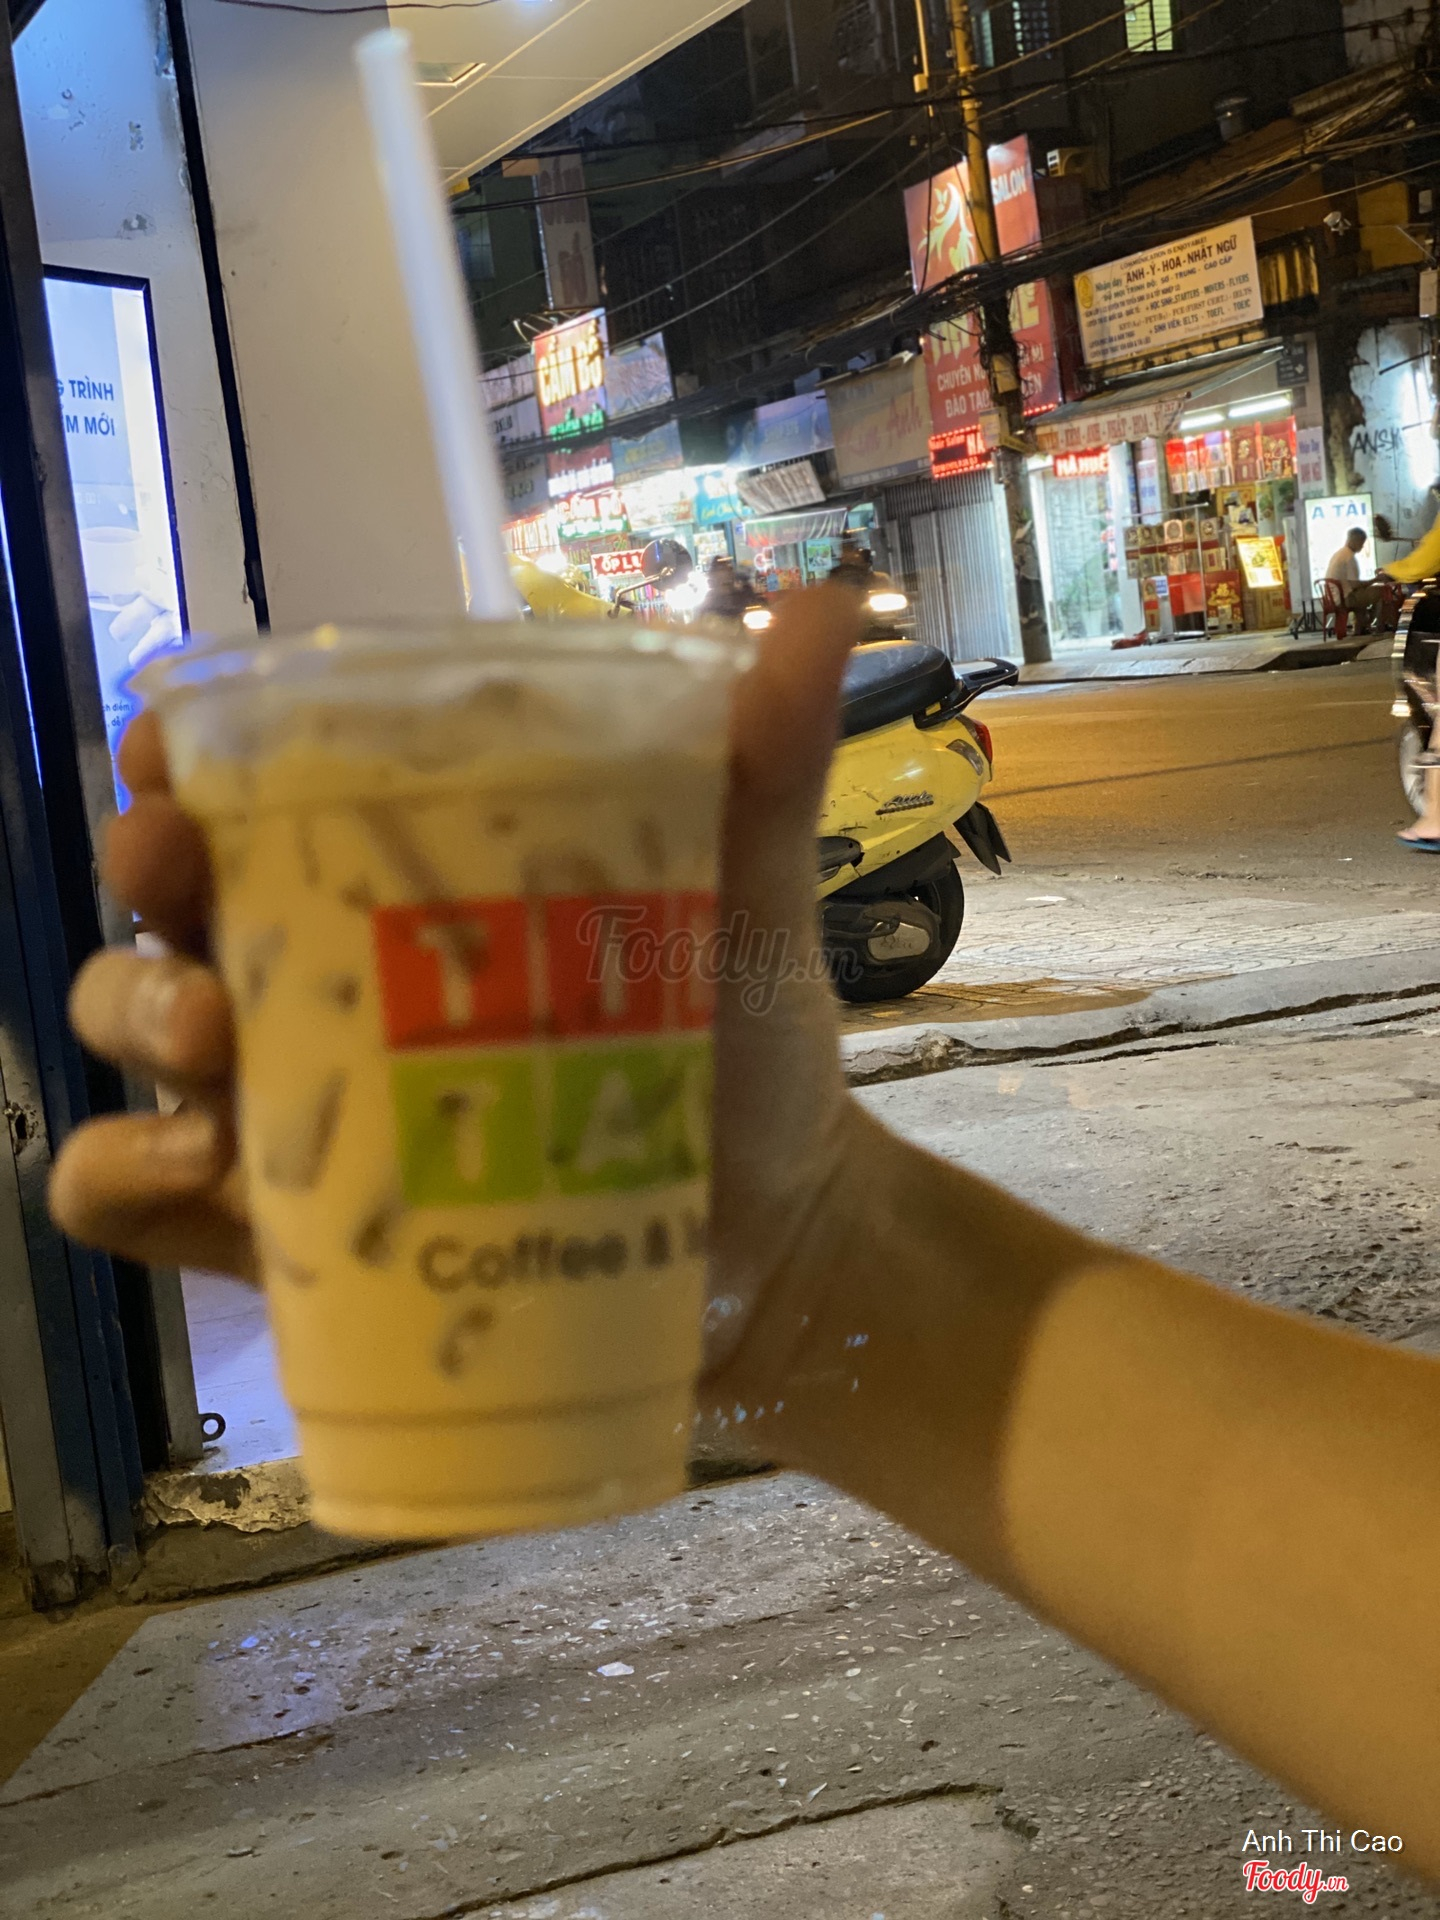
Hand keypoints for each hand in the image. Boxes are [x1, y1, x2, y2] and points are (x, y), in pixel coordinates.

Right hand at [49, 588, 866, 1374]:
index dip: (177, 762)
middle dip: (150, 879)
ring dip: (137, 1016)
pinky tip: (207, 1170)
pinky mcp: (286, 1223)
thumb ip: (765, 756)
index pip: (246, 796)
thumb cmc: (738, 1043)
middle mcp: (322, 974)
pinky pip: (138, 1196)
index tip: (167, 754)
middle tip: (186, 887)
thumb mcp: (744, 892)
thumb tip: (825, 605)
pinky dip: (131, 1175)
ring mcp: (294, 1100)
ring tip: (215, 1042)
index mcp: (403, 878)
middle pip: (169, 903)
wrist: (774, 1227)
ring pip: (134, 1032)